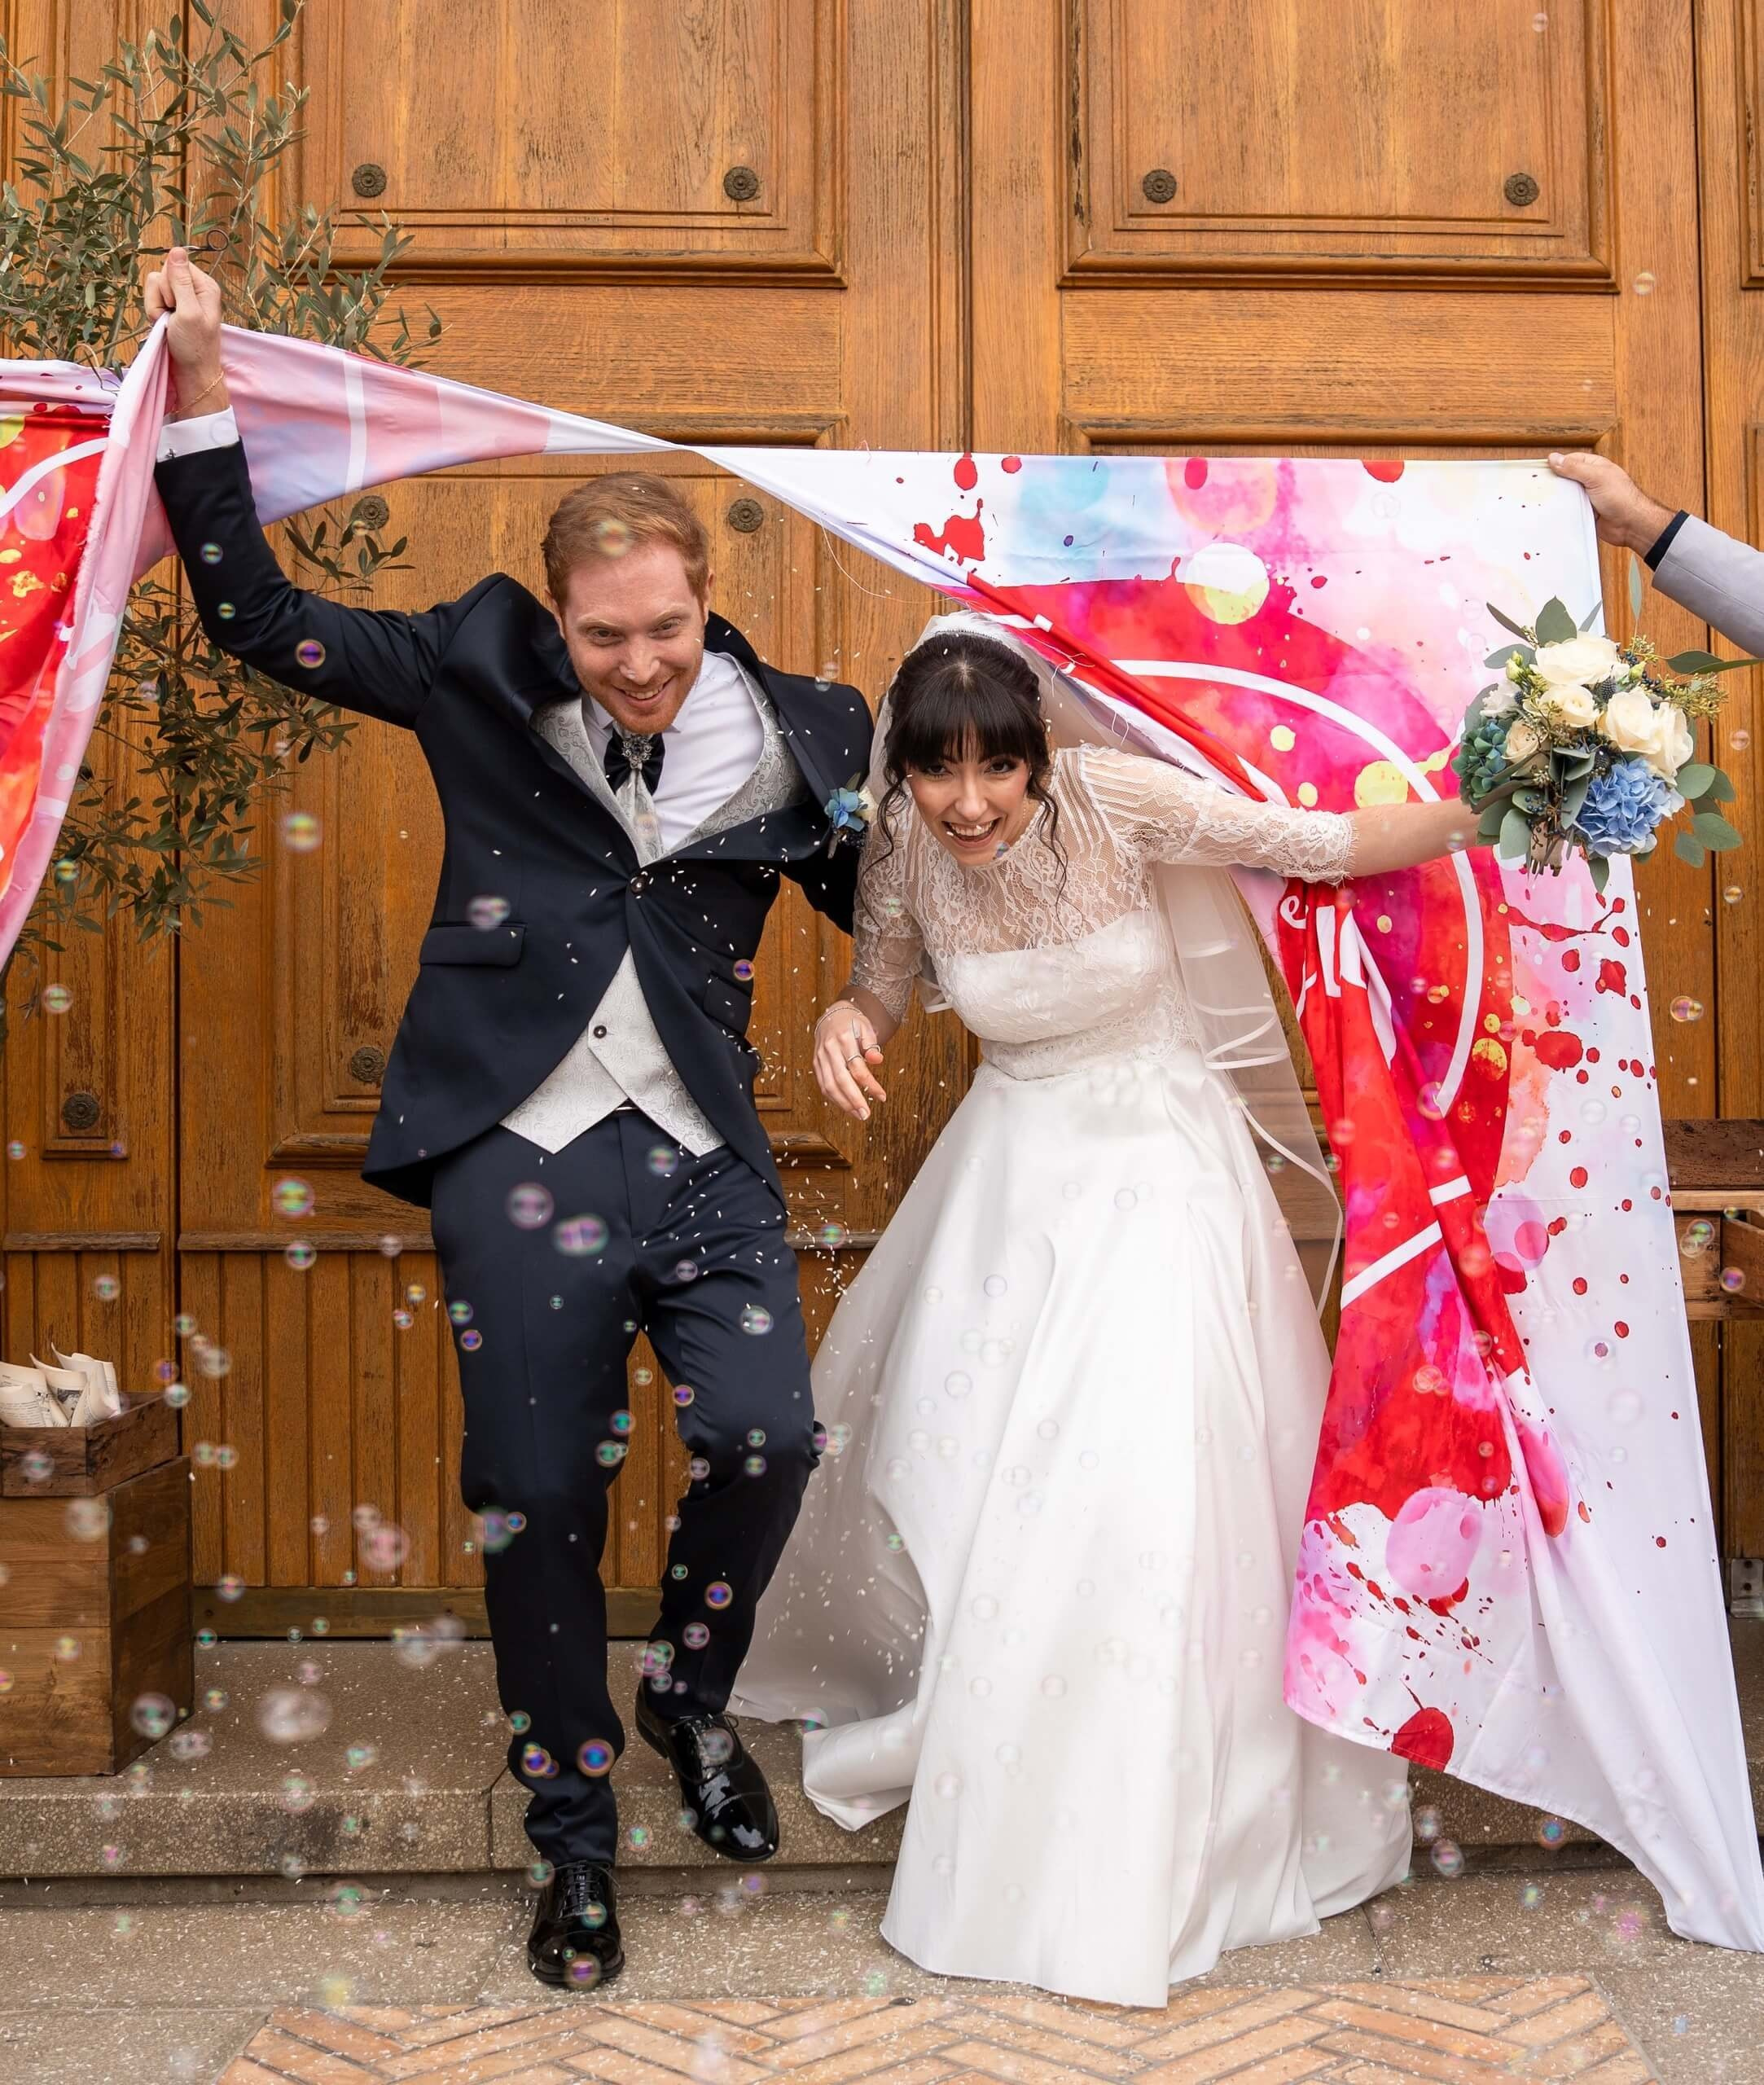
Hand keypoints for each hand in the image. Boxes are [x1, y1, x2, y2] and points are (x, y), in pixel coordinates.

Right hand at [143, 246, 226, 416]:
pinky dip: (152, 314)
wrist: (191, 373)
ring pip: (153, 287)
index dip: (170, 283)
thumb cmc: (194, 346)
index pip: (175, 264)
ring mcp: (180, 299)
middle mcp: (192, 289)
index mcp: (204, 286)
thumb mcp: (189, 311)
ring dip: (155, 307)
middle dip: (160, 297)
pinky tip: (162, 327)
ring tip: (168, 324)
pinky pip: (151, 300)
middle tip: (172, 317)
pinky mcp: (170, 309)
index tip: (177, 303)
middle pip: (162, 275)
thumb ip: (181, 281)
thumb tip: (177, 249)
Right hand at [813, 1000, 886, 1121]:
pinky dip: (834, 1098)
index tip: (882, 1096)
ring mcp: (820, 1057)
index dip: (870, 1084)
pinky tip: (846, 1106)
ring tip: (858, 1114)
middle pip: (840, 1079)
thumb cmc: (852, 1023)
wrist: (832, 1015)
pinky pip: (823, 1085)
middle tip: (866, 1114)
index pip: (857, 1067)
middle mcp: (829, 1049)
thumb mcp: (866, 1028)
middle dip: (853, 1100)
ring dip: (843, 1104)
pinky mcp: (816, 1064)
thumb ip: (871, 1044)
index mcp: (844, 1039)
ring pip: (828, 1085)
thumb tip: (877, 1059)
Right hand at [1547, 451, 1674, 556]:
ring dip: (1558, 499)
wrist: (1630, 525)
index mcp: (1594, 467)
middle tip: (1538, 487)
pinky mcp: (1584, 512)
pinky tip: (1554, 512)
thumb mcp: (1596, 477)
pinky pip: (1568, 510)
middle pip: (1565, 478)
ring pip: (1565, 495)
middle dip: (1554, 483)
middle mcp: (1590, 481)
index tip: (1540, 471)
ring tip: (1543, 500)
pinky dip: (1562, 511)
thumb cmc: (1621, 498)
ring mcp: (1586, 497)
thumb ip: (1574, 468)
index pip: (1570, 461)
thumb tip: (1555, 458)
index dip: (1556, 464)